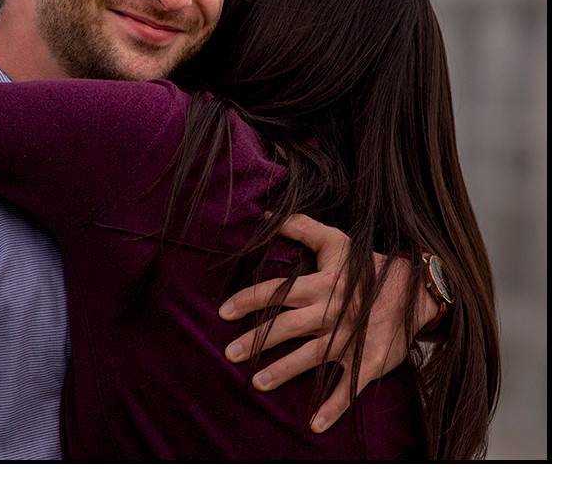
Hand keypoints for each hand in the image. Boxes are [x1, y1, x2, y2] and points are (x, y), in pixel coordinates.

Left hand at [218, 213, 436, 432]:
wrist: (416, 290)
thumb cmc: (368, 266)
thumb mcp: (336, 242)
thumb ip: (301, 227)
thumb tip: (266, 216)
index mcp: (320, 285)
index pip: (276, 292)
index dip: (248, 300)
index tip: (223, 312)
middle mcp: (330, 313)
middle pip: (287, 327)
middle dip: (256, 340)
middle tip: (229, 353)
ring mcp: (349, 339)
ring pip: (312, 357)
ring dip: (284, 371)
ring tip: (257, 383)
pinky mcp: (369, 361)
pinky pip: (349, 388)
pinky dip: (333, 407)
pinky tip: (314, 424)